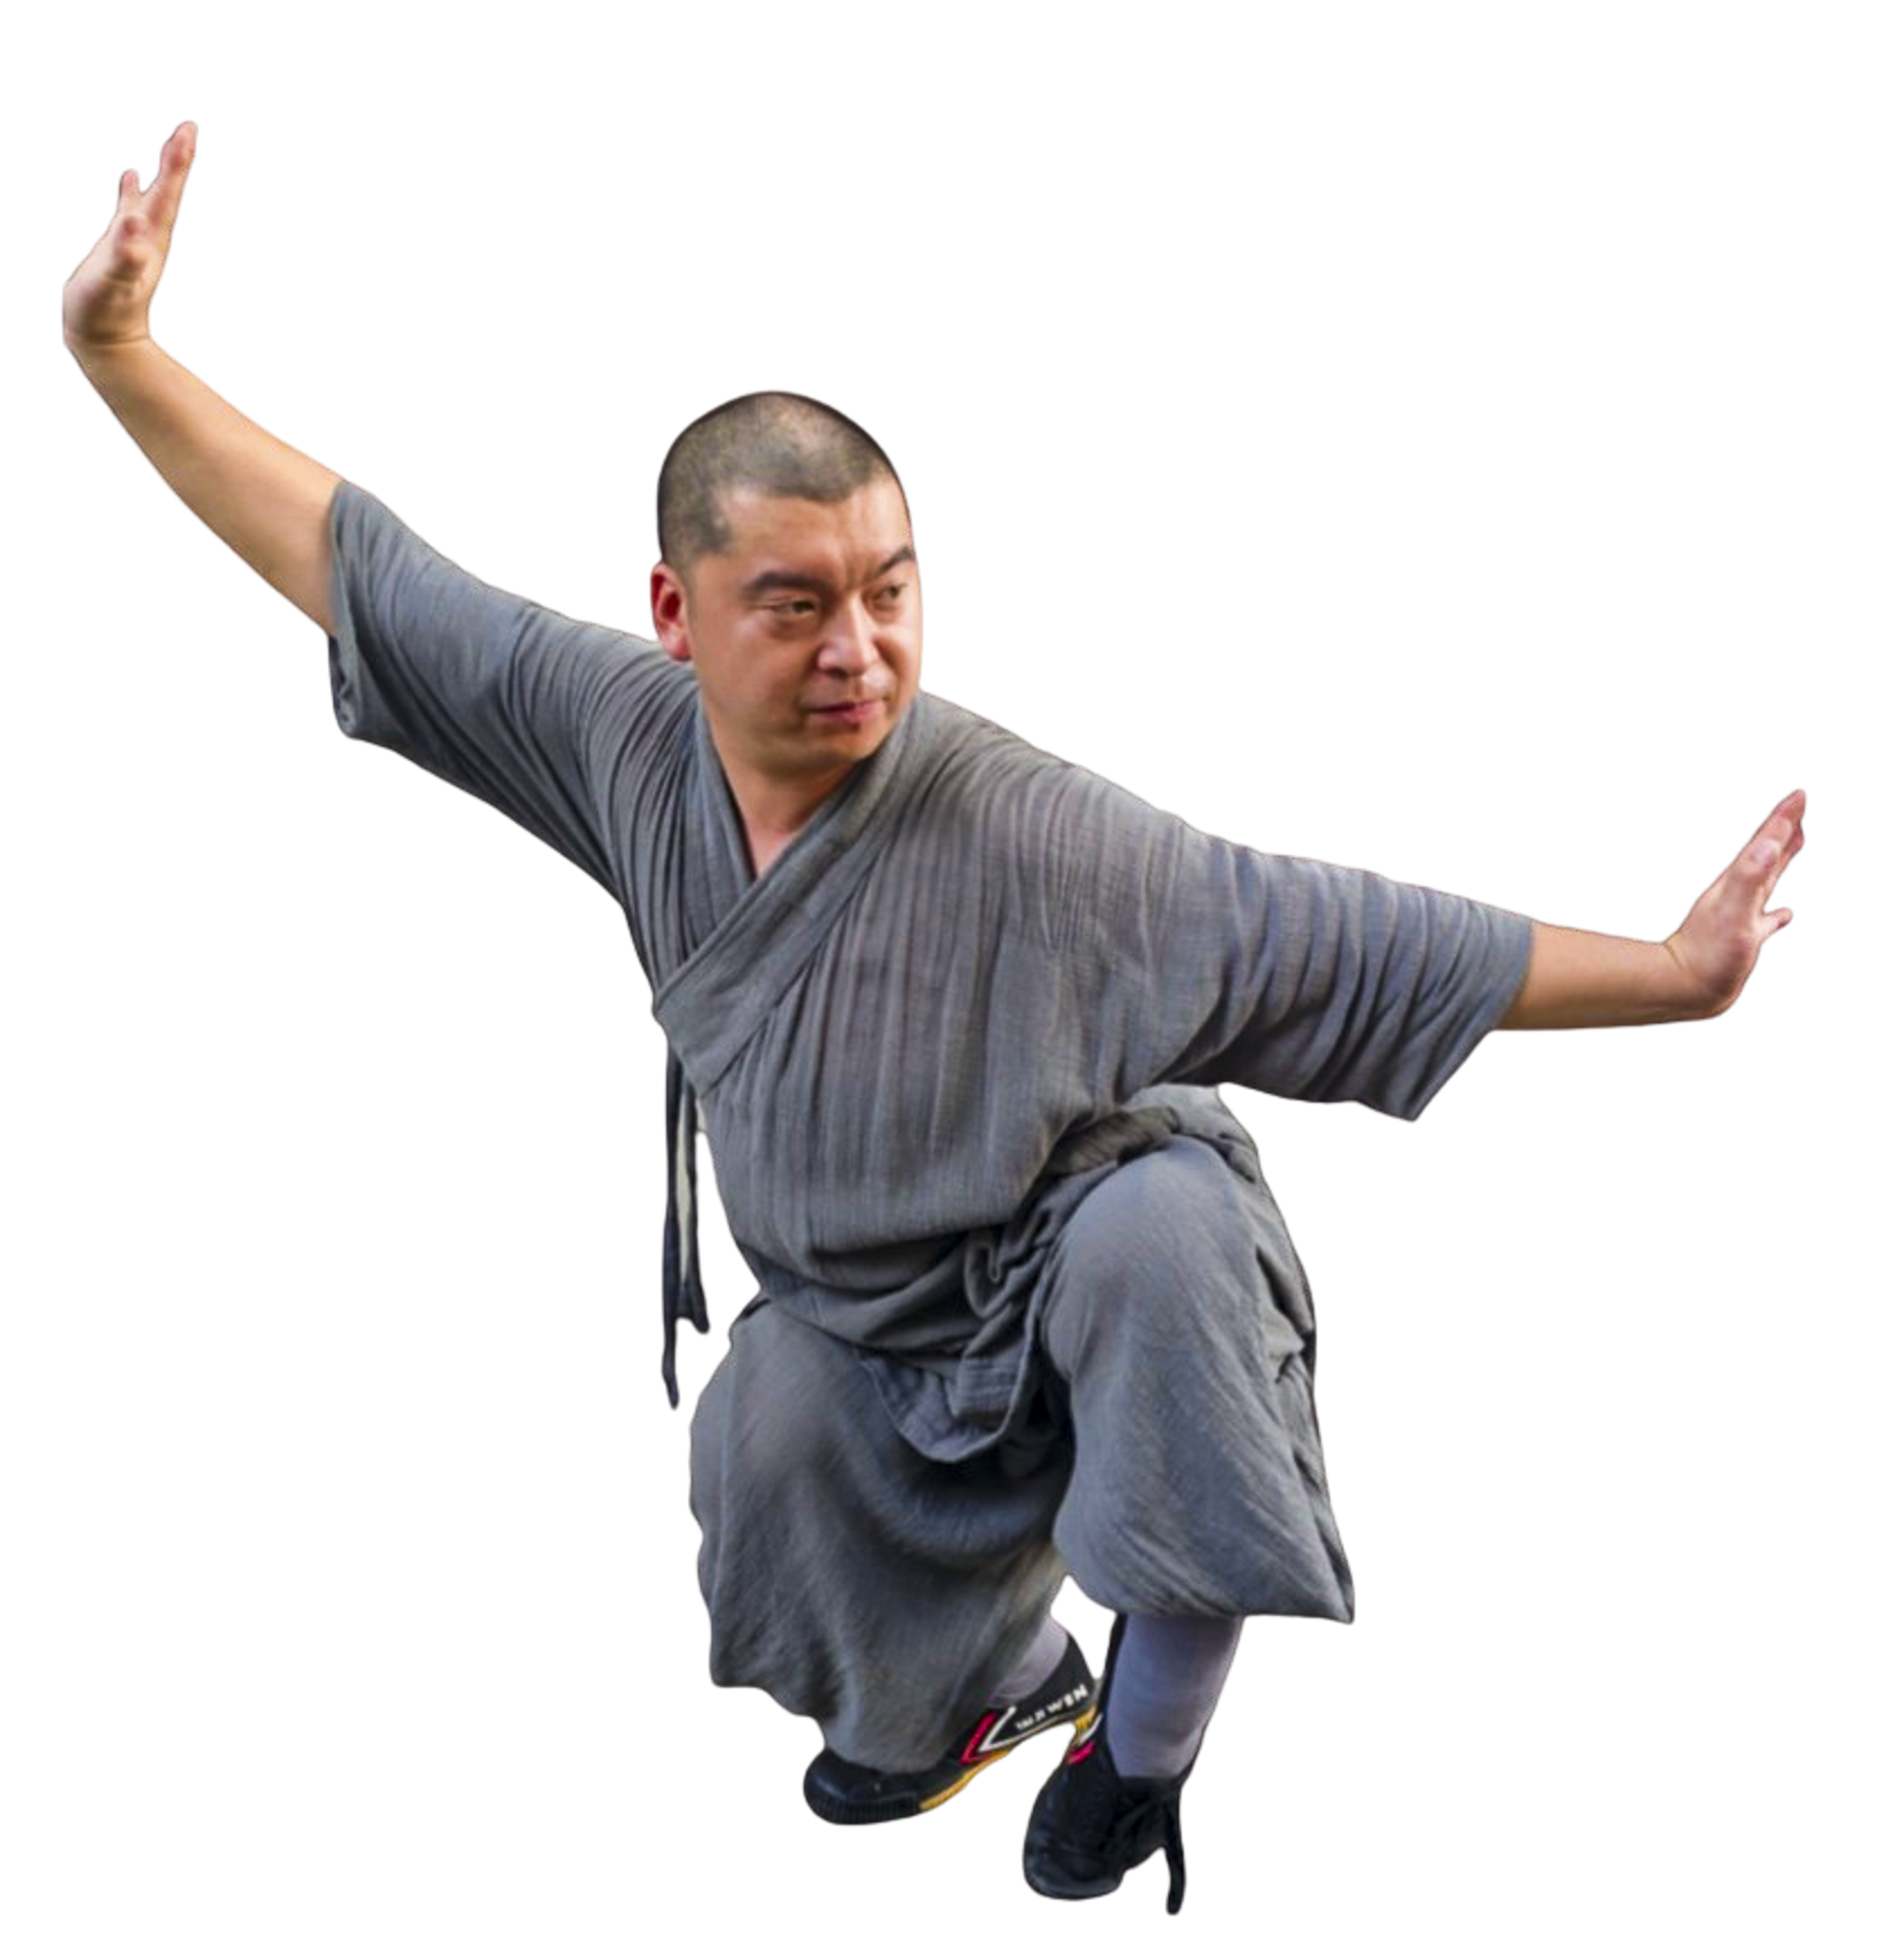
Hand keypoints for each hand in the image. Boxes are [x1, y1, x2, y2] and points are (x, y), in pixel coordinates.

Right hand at [62, 122, 197, 355]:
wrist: (106, 337)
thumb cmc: (107, 309)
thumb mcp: (115, 281)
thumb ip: (125, 253)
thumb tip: (132, 222)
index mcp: (150, 238)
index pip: (168, 193)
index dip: (177, 163)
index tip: (188, 132)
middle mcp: (148, 237)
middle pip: (167, 192)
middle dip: (176, 160)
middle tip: (188, 129)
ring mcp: (135, 241)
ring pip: (152, 198)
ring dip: (161, 172)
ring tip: (170, 146)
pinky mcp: (119, 246)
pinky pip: (127, 209)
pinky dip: (130, 191)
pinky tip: (130, 174)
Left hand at [1665, 792, 1803, 1015]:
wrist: (1685, 986)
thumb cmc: (1709, 953)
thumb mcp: (1735, 912)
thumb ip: (1750, 878)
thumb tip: (1771, 845)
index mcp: (1739, 884)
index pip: (1764, 844)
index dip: (1783, 820)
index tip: (1800, 796)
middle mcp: (1738, 895)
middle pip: (1764, 855)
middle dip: (1781, 832)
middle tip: (1797, 810)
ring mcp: (1740, 916)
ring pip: (1765, 880)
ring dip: (1779, 861)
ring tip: (1793, 844)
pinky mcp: (1742, 939)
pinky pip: (1765, 919)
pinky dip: (1777, 913)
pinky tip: (1784, 914)